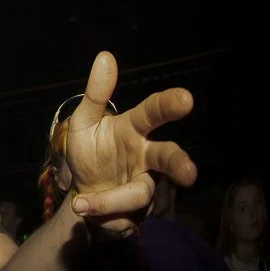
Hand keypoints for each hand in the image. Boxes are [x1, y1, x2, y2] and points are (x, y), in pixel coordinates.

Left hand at [64, 52, 196, 230]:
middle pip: (169, 157)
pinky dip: (102, 212)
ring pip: (141, 193)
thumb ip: (96, 94)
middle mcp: (146, 155)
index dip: (169, 105)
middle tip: (189, 173)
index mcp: (133, 128)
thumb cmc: (89, 150)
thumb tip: (105, 56)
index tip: (186, 99)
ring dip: (114, 199)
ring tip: (85, 204)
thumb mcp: (83, 121)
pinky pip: (125, 214)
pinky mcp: (137, 208)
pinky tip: (85, 208)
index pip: (154, 113)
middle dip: (179, 164)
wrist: (80, 189)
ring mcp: (144, 182)